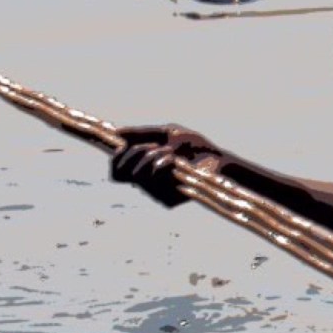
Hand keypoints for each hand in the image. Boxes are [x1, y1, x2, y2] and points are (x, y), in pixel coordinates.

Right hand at [110, 125, 225, 208]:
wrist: (216, 159)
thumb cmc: (194, 147)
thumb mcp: (166, 133)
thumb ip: (141, 133)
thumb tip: (116, 132)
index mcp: (143, 170)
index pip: (117, 173)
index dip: (116, 160)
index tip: (123, 146)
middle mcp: (147, 184)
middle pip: (123, 173)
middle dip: (135, 153)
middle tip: (154, 145)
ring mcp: (156, 193)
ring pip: (138, 174)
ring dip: (153, 155)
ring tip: (171, 152)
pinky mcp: (168, 200)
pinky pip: (154, 178)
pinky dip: (163, 163)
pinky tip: (176, 161)